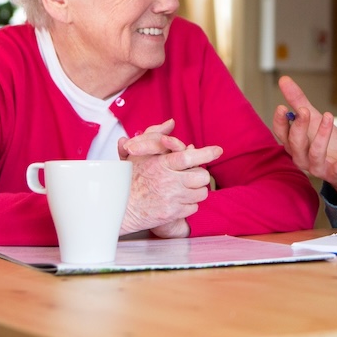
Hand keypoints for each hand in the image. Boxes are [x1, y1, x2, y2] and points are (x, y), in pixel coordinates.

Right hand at [117, 119, 222, 236]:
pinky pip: (193, 208)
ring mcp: (171, 198)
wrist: (117, 207)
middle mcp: (168, 181)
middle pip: (201, 176)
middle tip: (193, 176)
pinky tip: (179, 201)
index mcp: (161, 164)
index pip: (189, 156)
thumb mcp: (138, 153)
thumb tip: (170, 122)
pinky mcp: (172, 213)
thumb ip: (155, 136)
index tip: (218, 150)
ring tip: (185, 189)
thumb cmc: (128, 179)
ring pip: (201, 193)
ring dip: (196, 191)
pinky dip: (189, 205)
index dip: (206, 153)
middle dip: (200, 176)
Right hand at [271, 75, 336, 199]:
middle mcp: (301, 157)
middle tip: (304, 110)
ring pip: (315, 154)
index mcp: (294, 144)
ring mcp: (317, 167)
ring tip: (329, 117)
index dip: (280, 122)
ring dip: (322, 135)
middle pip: (295, 143)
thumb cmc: (328, 144)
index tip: (282, 107)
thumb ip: (298, 101)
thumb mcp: (314, 119)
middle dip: (299, 127)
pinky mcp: (334, 175)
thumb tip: (283, 79)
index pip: (282, 134)